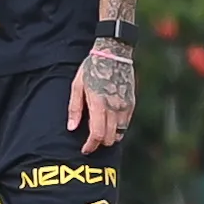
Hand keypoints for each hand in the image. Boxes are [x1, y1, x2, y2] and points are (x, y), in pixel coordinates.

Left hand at [67, 38, 135, 154]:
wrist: (113, 54)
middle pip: (109, 138)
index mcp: (99, 104)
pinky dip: (118, 128)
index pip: (97, 134)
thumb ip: (75, 109)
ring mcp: (125, 106)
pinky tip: (110, 123)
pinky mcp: (131, 103)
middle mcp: (114, 108)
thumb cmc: (92, 69)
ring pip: (120, 133)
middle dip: (99, 143)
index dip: (90, 145)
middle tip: (90, 141)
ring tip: (100, 132)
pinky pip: (126, 123)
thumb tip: (72, 128)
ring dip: (109, 136)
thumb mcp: (77, 86)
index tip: (85, 149)